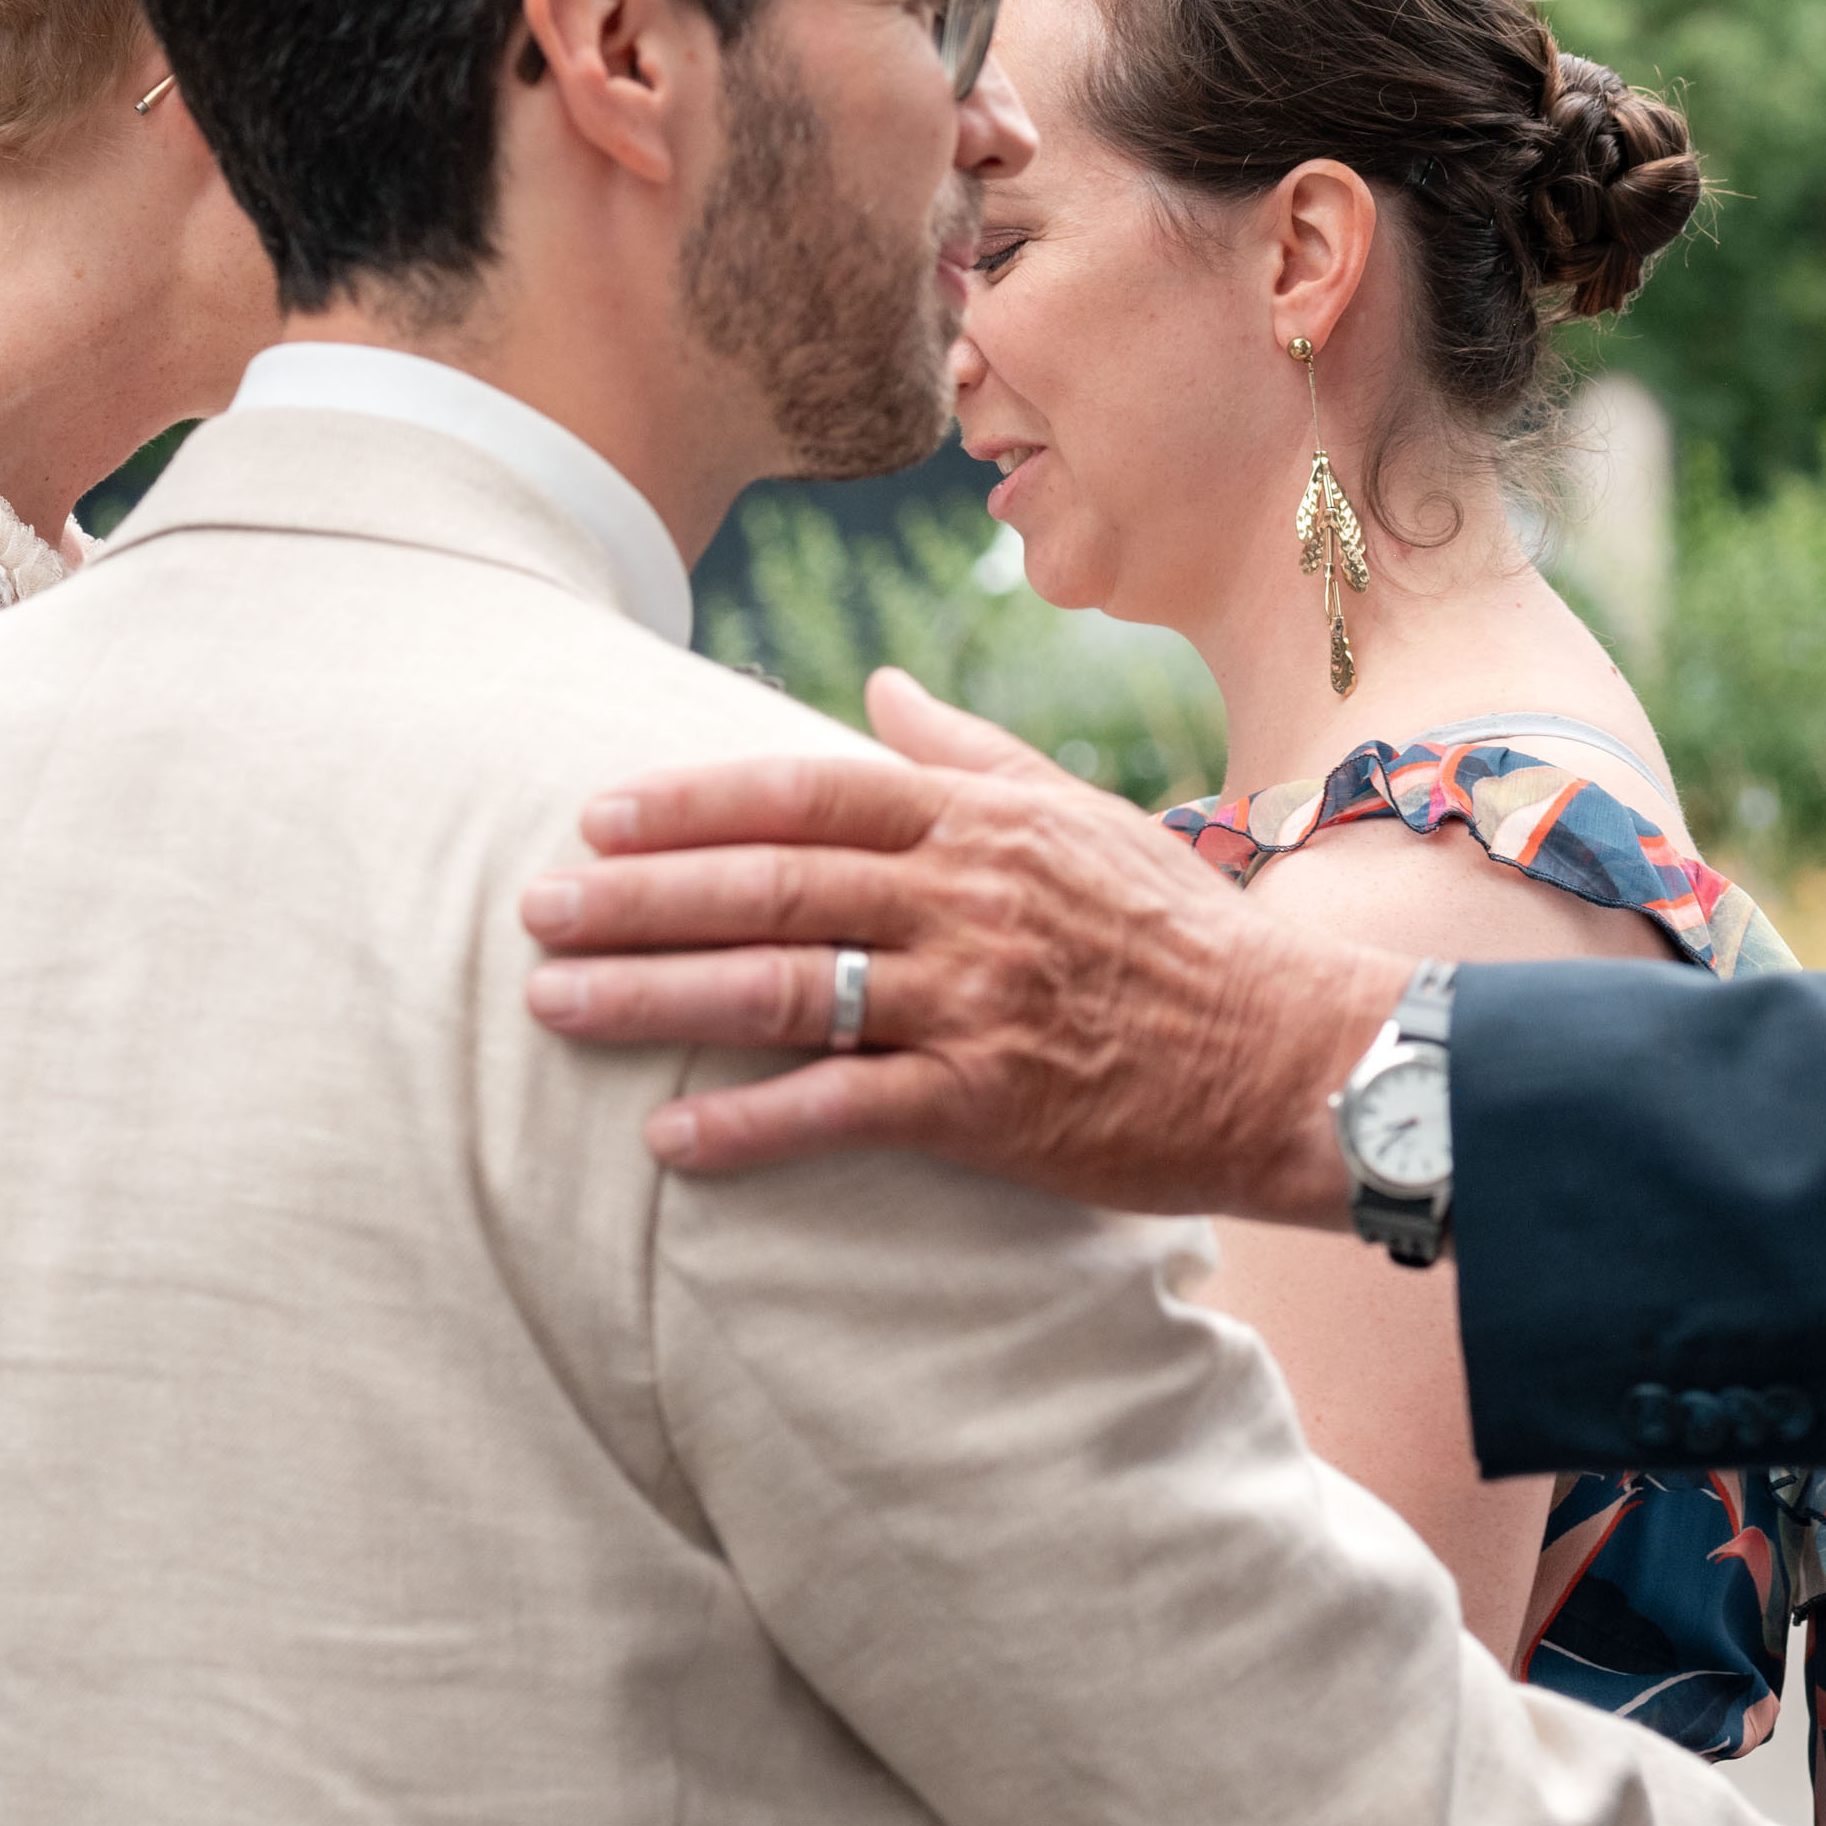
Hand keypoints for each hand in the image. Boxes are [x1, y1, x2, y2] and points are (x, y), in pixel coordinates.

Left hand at [514, 672, 1399, 1207]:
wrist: (1292, 1057)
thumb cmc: (1185, 937)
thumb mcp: (1084, 818)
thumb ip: (970, 754)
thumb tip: (875, 686)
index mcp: (984, 823)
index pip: (809, 792)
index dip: (692, 802)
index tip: (598, 815)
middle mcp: (969, 899)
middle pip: (771, 885)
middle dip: (636, 898)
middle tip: (533, 913)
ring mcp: (976, 999)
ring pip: (783, 987)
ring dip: (655, 997)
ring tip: (554, 1007)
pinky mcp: (989, 1104)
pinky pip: (843, 1109)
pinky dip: (749, 1126)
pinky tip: (668, 1138)